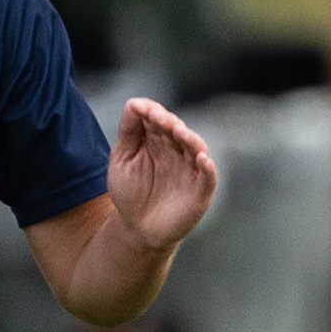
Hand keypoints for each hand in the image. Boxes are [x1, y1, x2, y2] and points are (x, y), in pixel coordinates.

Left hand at [108, 97, 217, 252]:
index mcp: (158, 140)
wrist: (136, 229)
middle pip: (177, 129)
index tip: (139, 108)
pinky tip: (202, 160)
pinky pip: (208, 178)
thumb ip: (129, 131)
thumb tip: (135, 102)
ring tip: (178, 131)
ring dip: (189, 138)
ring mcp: (190, 170)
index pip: (159, 118)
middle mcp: (177, 150)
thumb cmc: (129, 192)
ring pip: (196, 148)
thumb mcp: (122, 159)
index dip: (151, 111)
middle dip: (167, 121)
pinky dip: (207, 168)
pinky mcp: (199, 192)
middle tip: (155, 116)